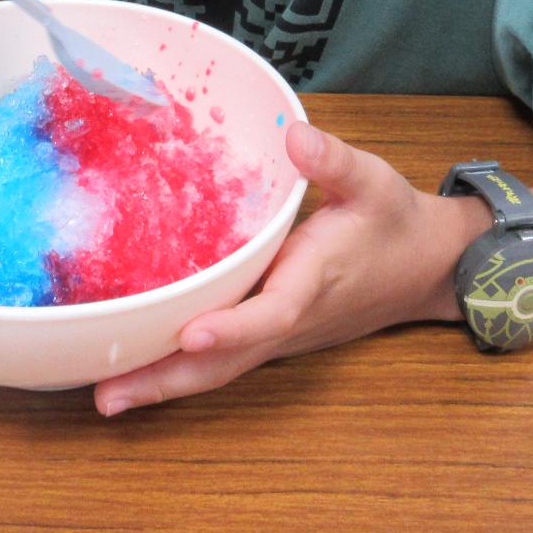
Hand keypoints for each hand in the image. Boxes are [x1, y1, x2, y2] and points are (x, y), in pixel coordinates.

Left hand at [91, 121, 485, 415]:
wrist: (426, 269)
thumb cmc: (394, 221)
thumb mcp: (374, 181)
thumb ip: (334, 159)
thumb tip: (294, 135)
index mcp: (313, 280)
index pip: (272, 313)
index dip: (232, 327)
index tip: (190, 332)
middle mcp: (291, 320)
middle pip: (227, 362)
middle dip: (168, 380)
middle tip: (107, 396)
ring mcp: (280, 336)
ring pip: (220, 370)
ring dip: (165, 385)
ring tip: (106, 397)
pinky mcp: (272, 336)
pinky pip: (224, 362)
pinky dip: (181, 372)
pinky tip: (139, 372)